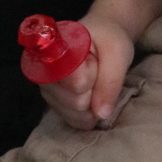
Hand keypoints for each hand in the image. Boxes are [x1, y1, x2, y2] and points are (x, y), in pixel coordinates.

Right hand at [39, 13, 134, 129]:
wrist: (102, 39)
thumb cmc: (108, 40)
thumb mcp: (117, 52)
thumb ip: (110, 80)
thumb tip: (101, 114)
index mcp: (53, 52)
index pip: (74, 81)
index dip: (90, 78)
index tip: (94, 61)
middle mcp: (44, 74)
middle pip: (76, 102)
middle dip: (95, 91)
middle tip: (97, 69)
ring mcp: (49, 93)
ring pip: (76, 115)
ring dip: (93, 103)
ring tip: (93, 79)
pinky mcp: (56, 106)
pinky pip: (76, 122)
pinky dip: (89, 114)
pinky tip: (92, 95)